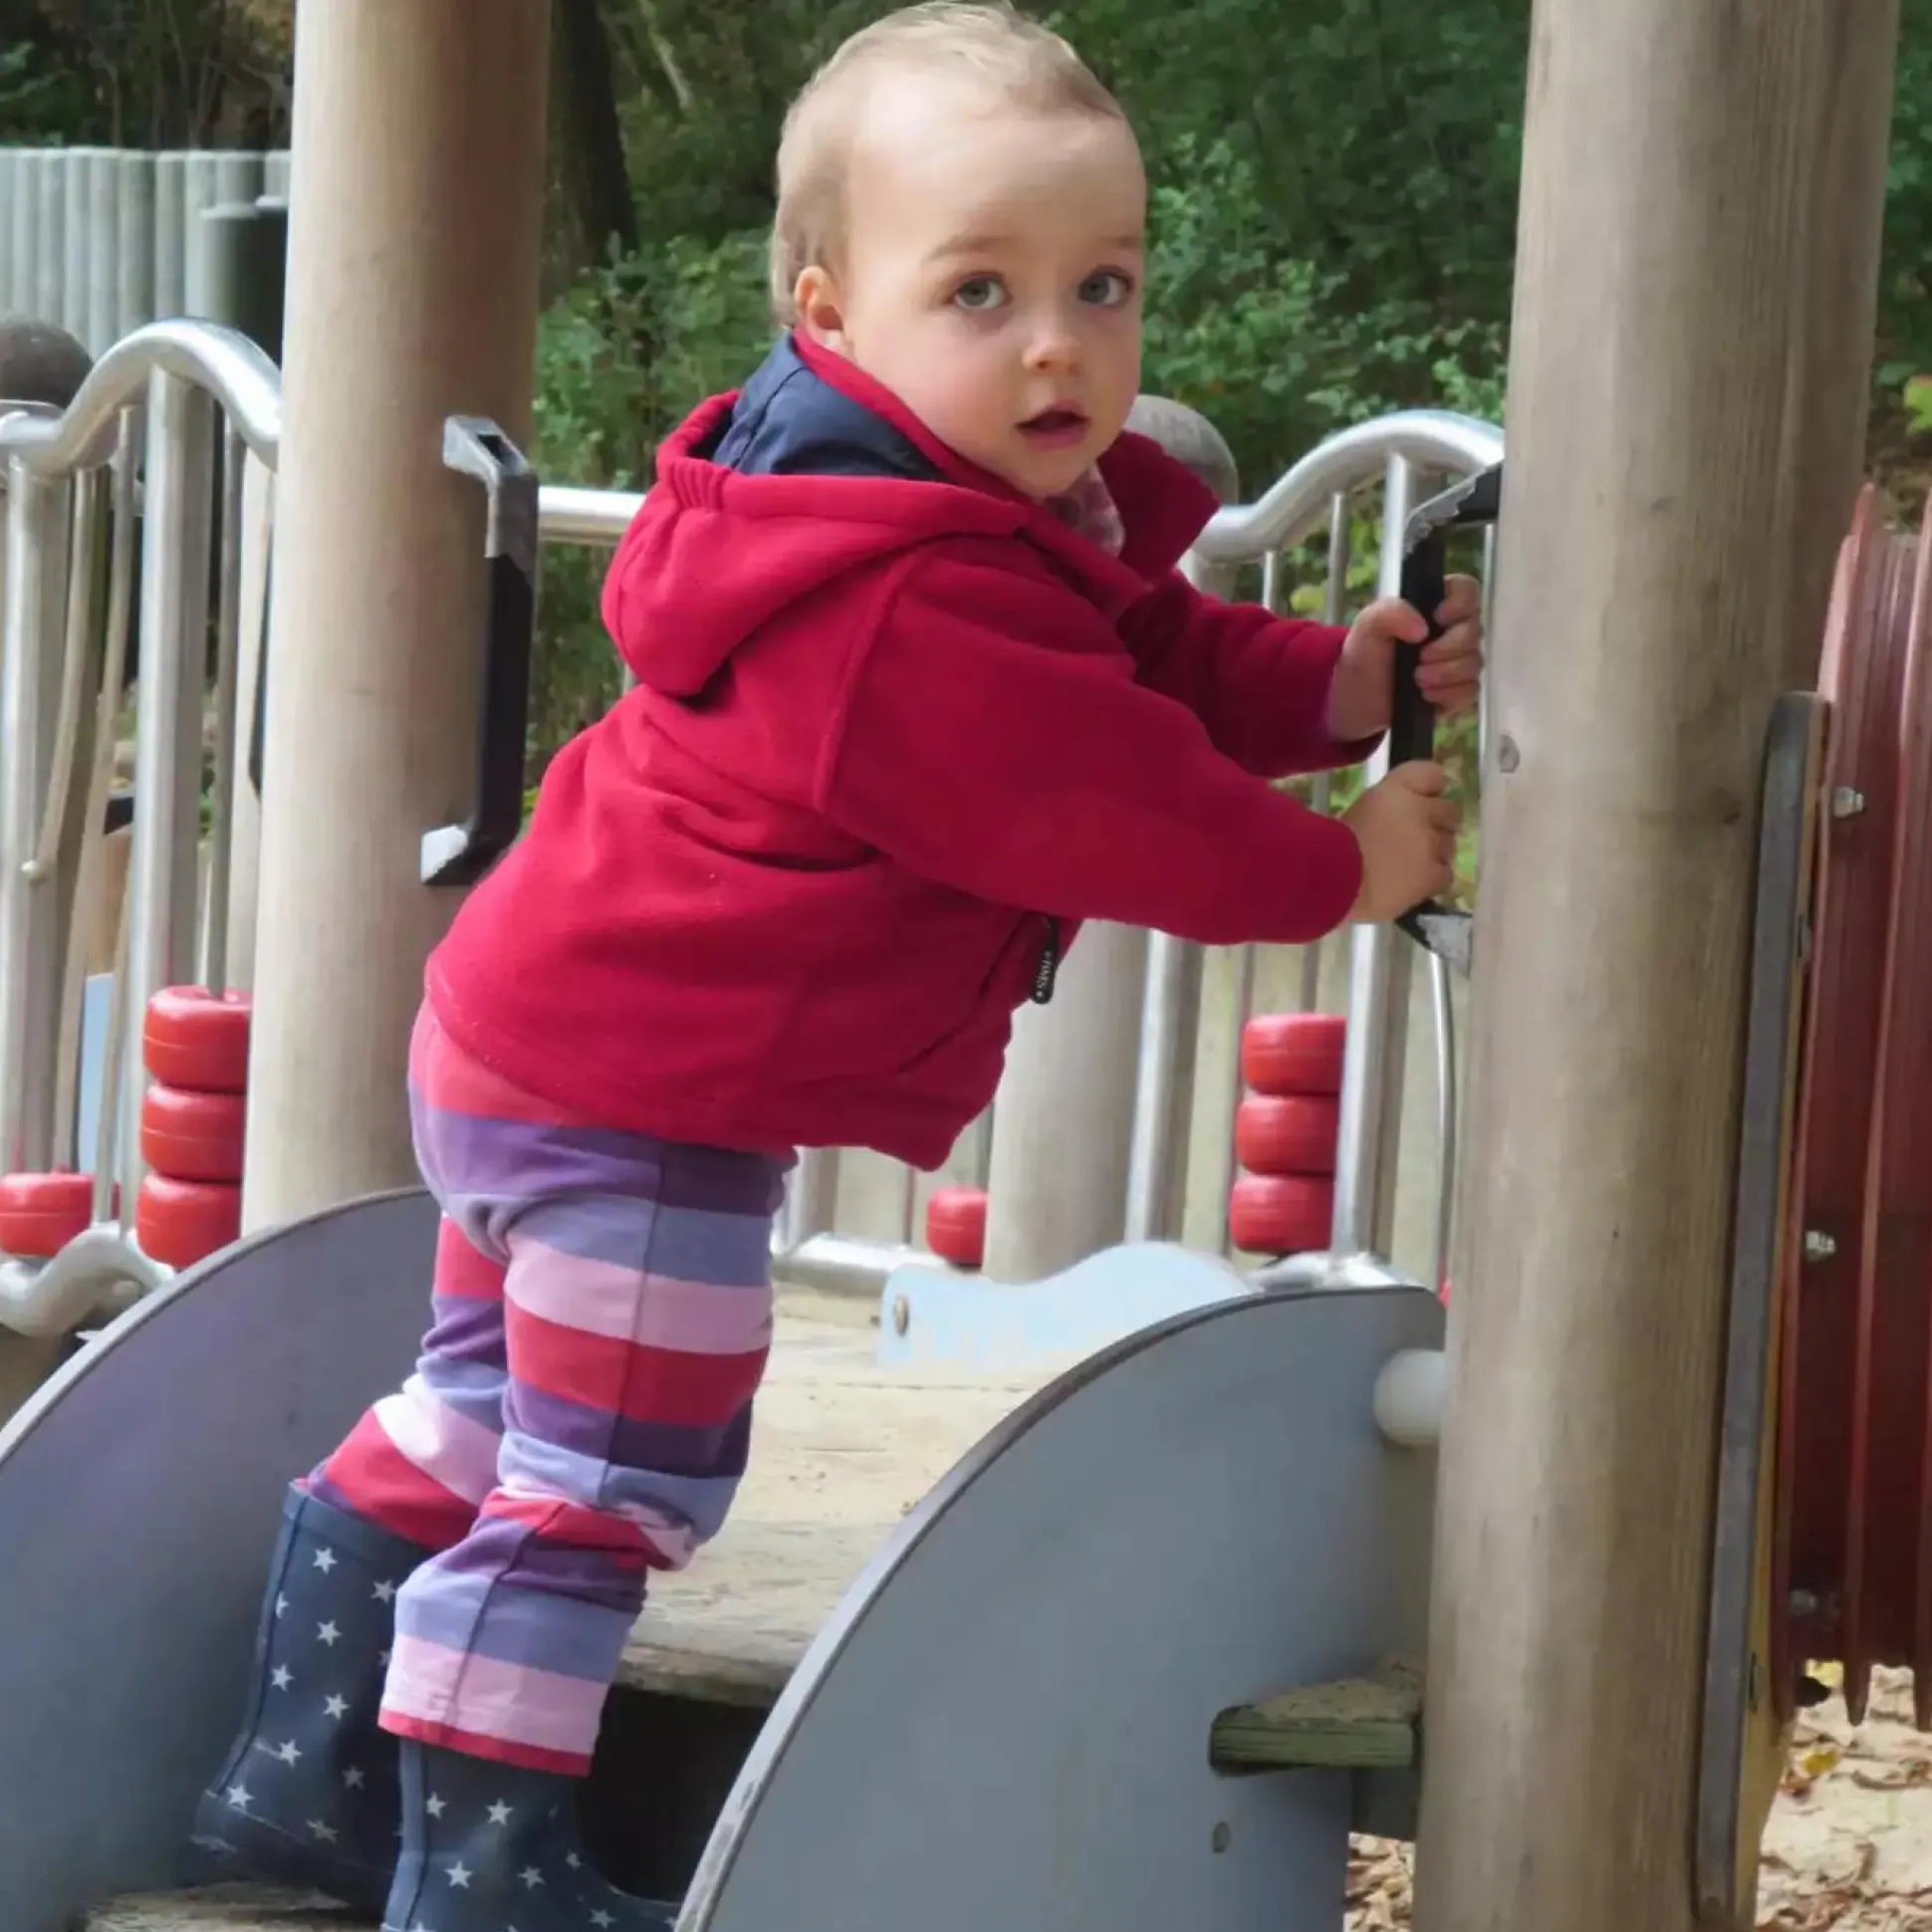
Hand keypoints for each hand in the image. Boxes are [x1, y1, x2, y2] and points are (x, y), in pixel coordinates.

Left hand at [1325, 574, 1484, 740]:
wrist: (1357, 697)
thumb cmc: (1365, 653)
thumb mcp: (1368, 625)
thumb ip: (1391, 612)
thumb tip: (1423, 629)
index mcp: (1435, 605)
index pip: (1467, 590)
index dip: (1460, 603)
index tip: (1438, 618)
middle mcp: (1454, 630)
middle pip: (1474, 631)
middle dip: (1447, 648)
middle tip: (1420, 659)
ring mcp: (1459, 661)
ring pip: (1474, 662)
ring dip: (1445, 673)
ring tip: (1417, 680)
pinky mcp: (1458, 690)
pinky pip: (1470, 690)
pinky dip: (1448, 694)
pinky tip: (1426, 695)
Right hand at [1341, 761, 1460, 922]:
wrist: (1334, 882)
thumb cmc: (1330, 847)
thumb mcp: (1356, 814)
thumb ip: (1384, 810)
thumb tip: (1396, 819)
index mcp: (1396, 789)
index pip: (1432, 774)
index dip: (1430, 788)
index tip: (1422, 799)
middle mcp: (1420, 810)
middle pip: (1449, 811)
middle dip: (1436, 823)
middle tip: (1413, 839)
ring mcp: (1430, 843)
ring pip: (1449, 845)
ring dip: (1434, 852)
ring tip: (1410, 865)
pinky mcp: (1433, 874)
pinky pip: (1445, 874)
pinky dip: (1433, 879)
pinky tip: (1414, 885)